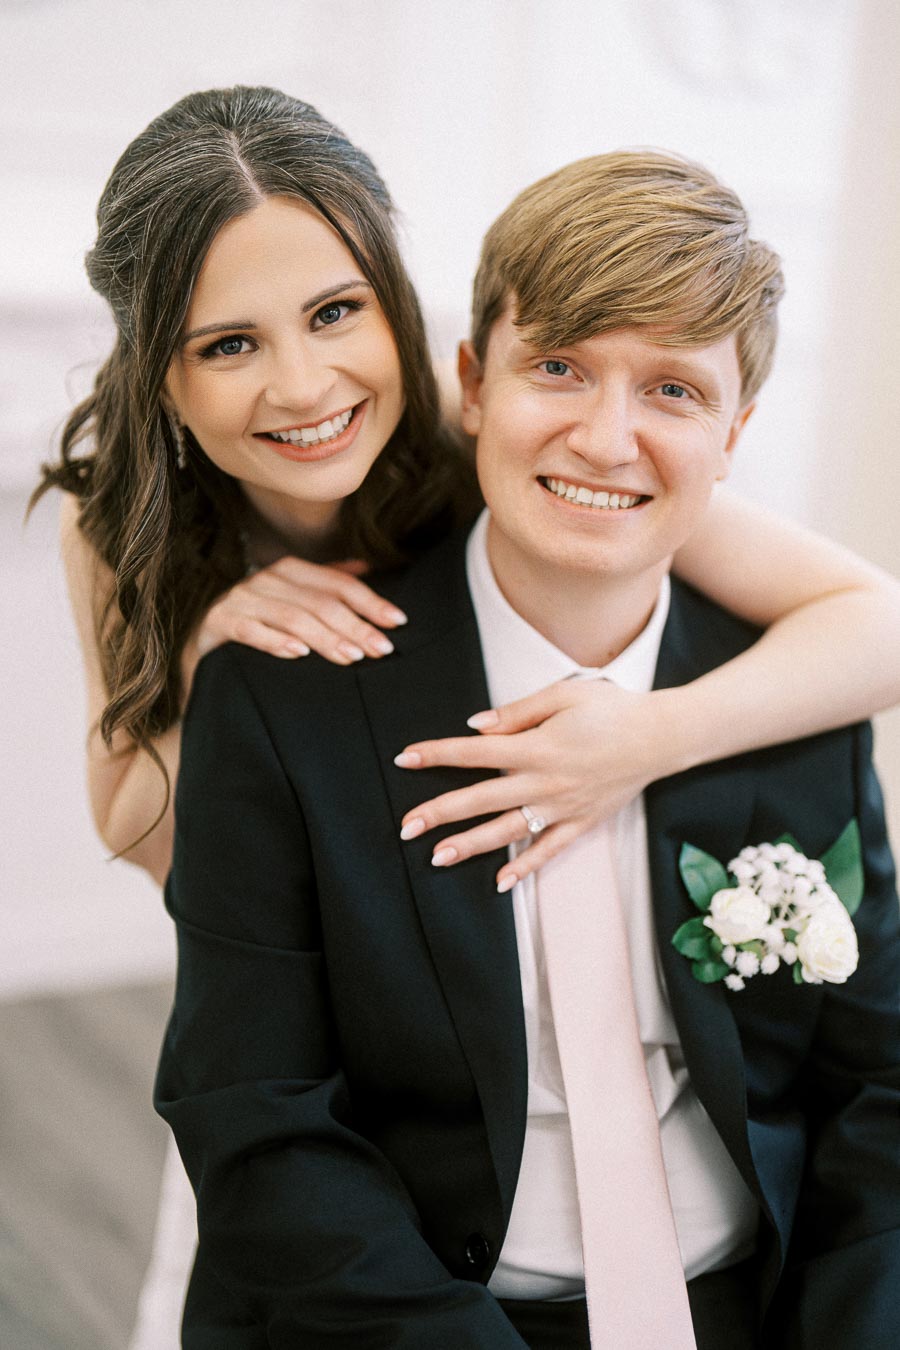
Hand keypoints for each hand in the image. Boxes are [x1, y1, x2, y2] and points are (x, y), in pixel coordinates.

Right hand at [181, 556, 406, 699]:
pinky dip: (276, 641)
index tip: (398, 622)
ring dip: (324, 638)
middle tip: (381, 649)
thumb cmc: (258, 622)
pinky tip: (299, 654)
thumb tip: (367, 567)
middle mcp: (266, 579)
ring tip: (351, 657)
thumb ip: (326, 584)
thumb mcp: (293, 601)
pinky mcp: (219, 622)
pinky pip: (250, 630)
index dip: (370, 602)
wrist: (205, 646)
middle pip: (320, 602)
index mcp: (290, 571)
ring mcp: (241, 598)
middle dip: (355, 625)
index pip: (339, 584)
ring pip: (291, 617)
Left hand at [395, 680, 680, 890]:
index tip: (405, 758)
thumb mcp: (564, 694)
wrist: (663, 736)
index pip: (475, 753)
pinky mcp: (583, 823)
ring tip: (436, 858)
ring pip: (508, 831)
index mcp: (538, 747)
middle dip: (440, 812)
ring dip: (470, 846)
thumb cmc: (613, 709)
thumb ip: (518, 713)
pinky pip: (549, 851)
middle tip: (405, 826)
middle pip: (481, 799)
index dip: (437, 754)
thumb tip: (476, 727)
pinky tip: (499, 882)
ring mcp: (564, 808)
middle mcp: (546, 782)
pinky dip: (525, 868)